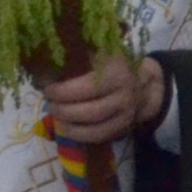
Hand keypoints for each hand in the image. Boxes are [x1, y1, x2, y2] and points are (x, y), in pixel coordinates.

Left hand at [36, 51, 164, 146]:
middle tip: (49, 104)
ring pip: (92, 129)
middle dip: (62, 110)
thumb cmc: (115, 67)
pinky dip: (78, 135)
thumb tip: (46, 67)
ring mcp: (126, 116)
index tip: (48, 89)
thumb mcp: (102, 54)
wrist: (145, 86)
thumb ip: (78, 58)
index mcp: (118, 73)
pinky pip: (97, 137)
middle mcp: (124, 96)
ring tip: (56, 116)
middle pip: (87, 111)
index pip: (85, 87)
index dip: (62, 92)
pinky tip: (66, 127)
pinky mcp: (123, 129)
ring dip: (67, 125)